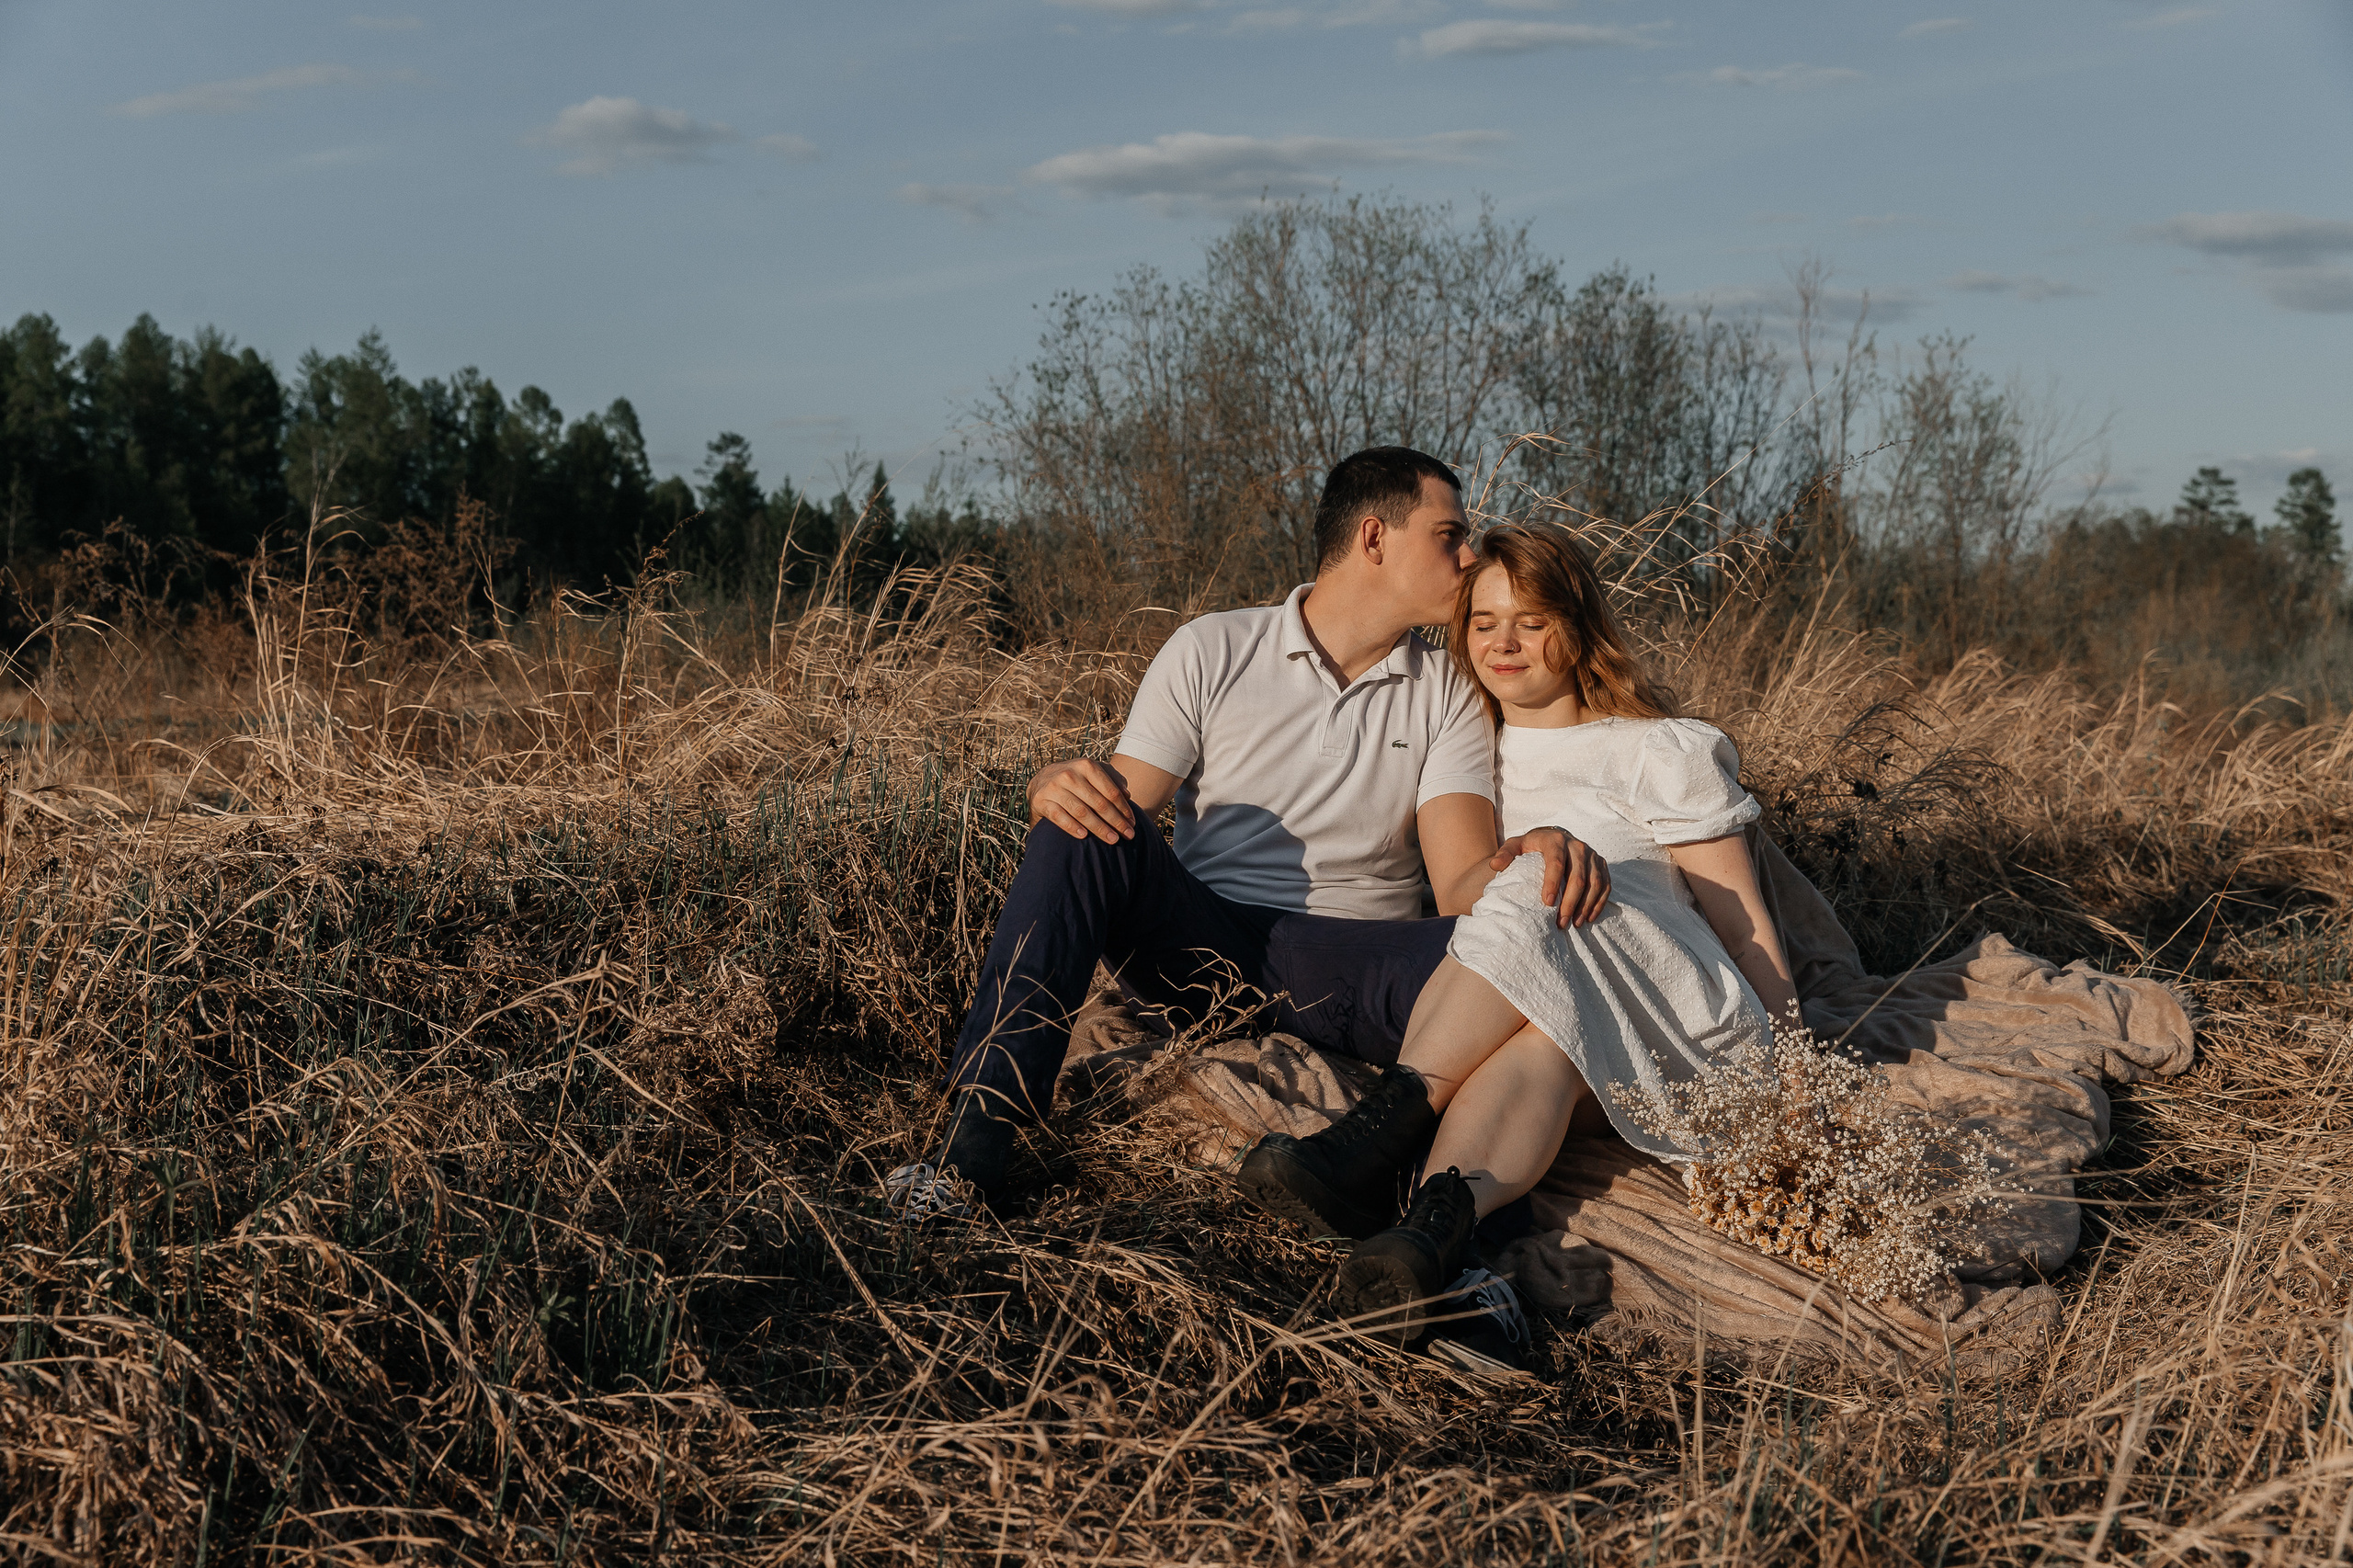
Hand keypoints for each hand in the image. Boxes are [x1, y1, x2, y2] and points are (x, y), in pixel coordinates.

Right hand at [1028, 759, 1136, 843]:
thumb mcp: (1092, 773)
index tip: (1133, 823)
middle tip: (1128, 835)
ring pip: (1081, 811)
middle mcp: (1069, 775)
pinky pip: (1059, 817)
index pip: (1110, 791)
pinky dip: (1072, 827)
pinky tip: (1084, 836)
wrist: (1041, 781)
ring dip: (1099, 828)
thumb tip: (1127, 795)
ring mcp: (1054, 788)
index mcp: (1086, 765)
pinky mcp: (1041, 801)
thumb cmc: (1075, 779)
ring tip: (1112, 840)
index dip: (1124, 809)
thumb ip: (1112, 779)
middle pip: (1099, 803)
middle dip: (1116, 821)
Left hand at [1495, 825, 1609, 927]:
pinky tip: (1588, 918)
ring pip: (1595, 882)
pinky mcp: (1601, 863)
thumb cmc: (1532, 847)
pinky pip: (1605, 885)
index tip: (1547, 903)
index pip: (1555, 863)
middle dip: (1570, 902)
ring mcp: (1592, 855)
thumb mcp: (1516, 846)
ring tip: (1574, 924)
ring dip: (1586, 906)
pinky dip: (1599, 903)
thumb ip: (1505, 854)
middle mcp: (1577, 845)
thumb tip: (1495, 866)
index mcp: (1555, 840)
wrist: (1555, 837)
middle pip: (1578, 876)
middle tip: (1561, 923)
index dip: (1552, 883)